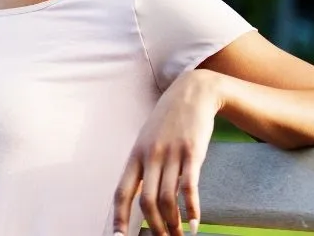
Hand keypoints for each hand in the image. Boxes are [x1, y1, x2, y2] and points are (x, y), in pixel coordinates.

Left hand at [112, 69, 223, 235]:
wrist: (192, 93)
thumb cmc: (168, 120)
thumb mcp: (147, 139)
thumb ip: (143, 165)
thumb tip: (138, 194)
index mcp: (135, 155)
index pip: (122, 192)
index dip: (118, 217)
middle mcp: (150, 156)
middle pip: (146, 201)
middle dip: (154, 227)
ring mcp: (171, 154)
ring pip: (167, 198)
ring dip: (173, 223)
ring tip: (179, 235)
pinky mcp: (192, 153)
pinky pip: (189, 187)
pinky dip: (191, 209)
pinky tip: (195, 222)